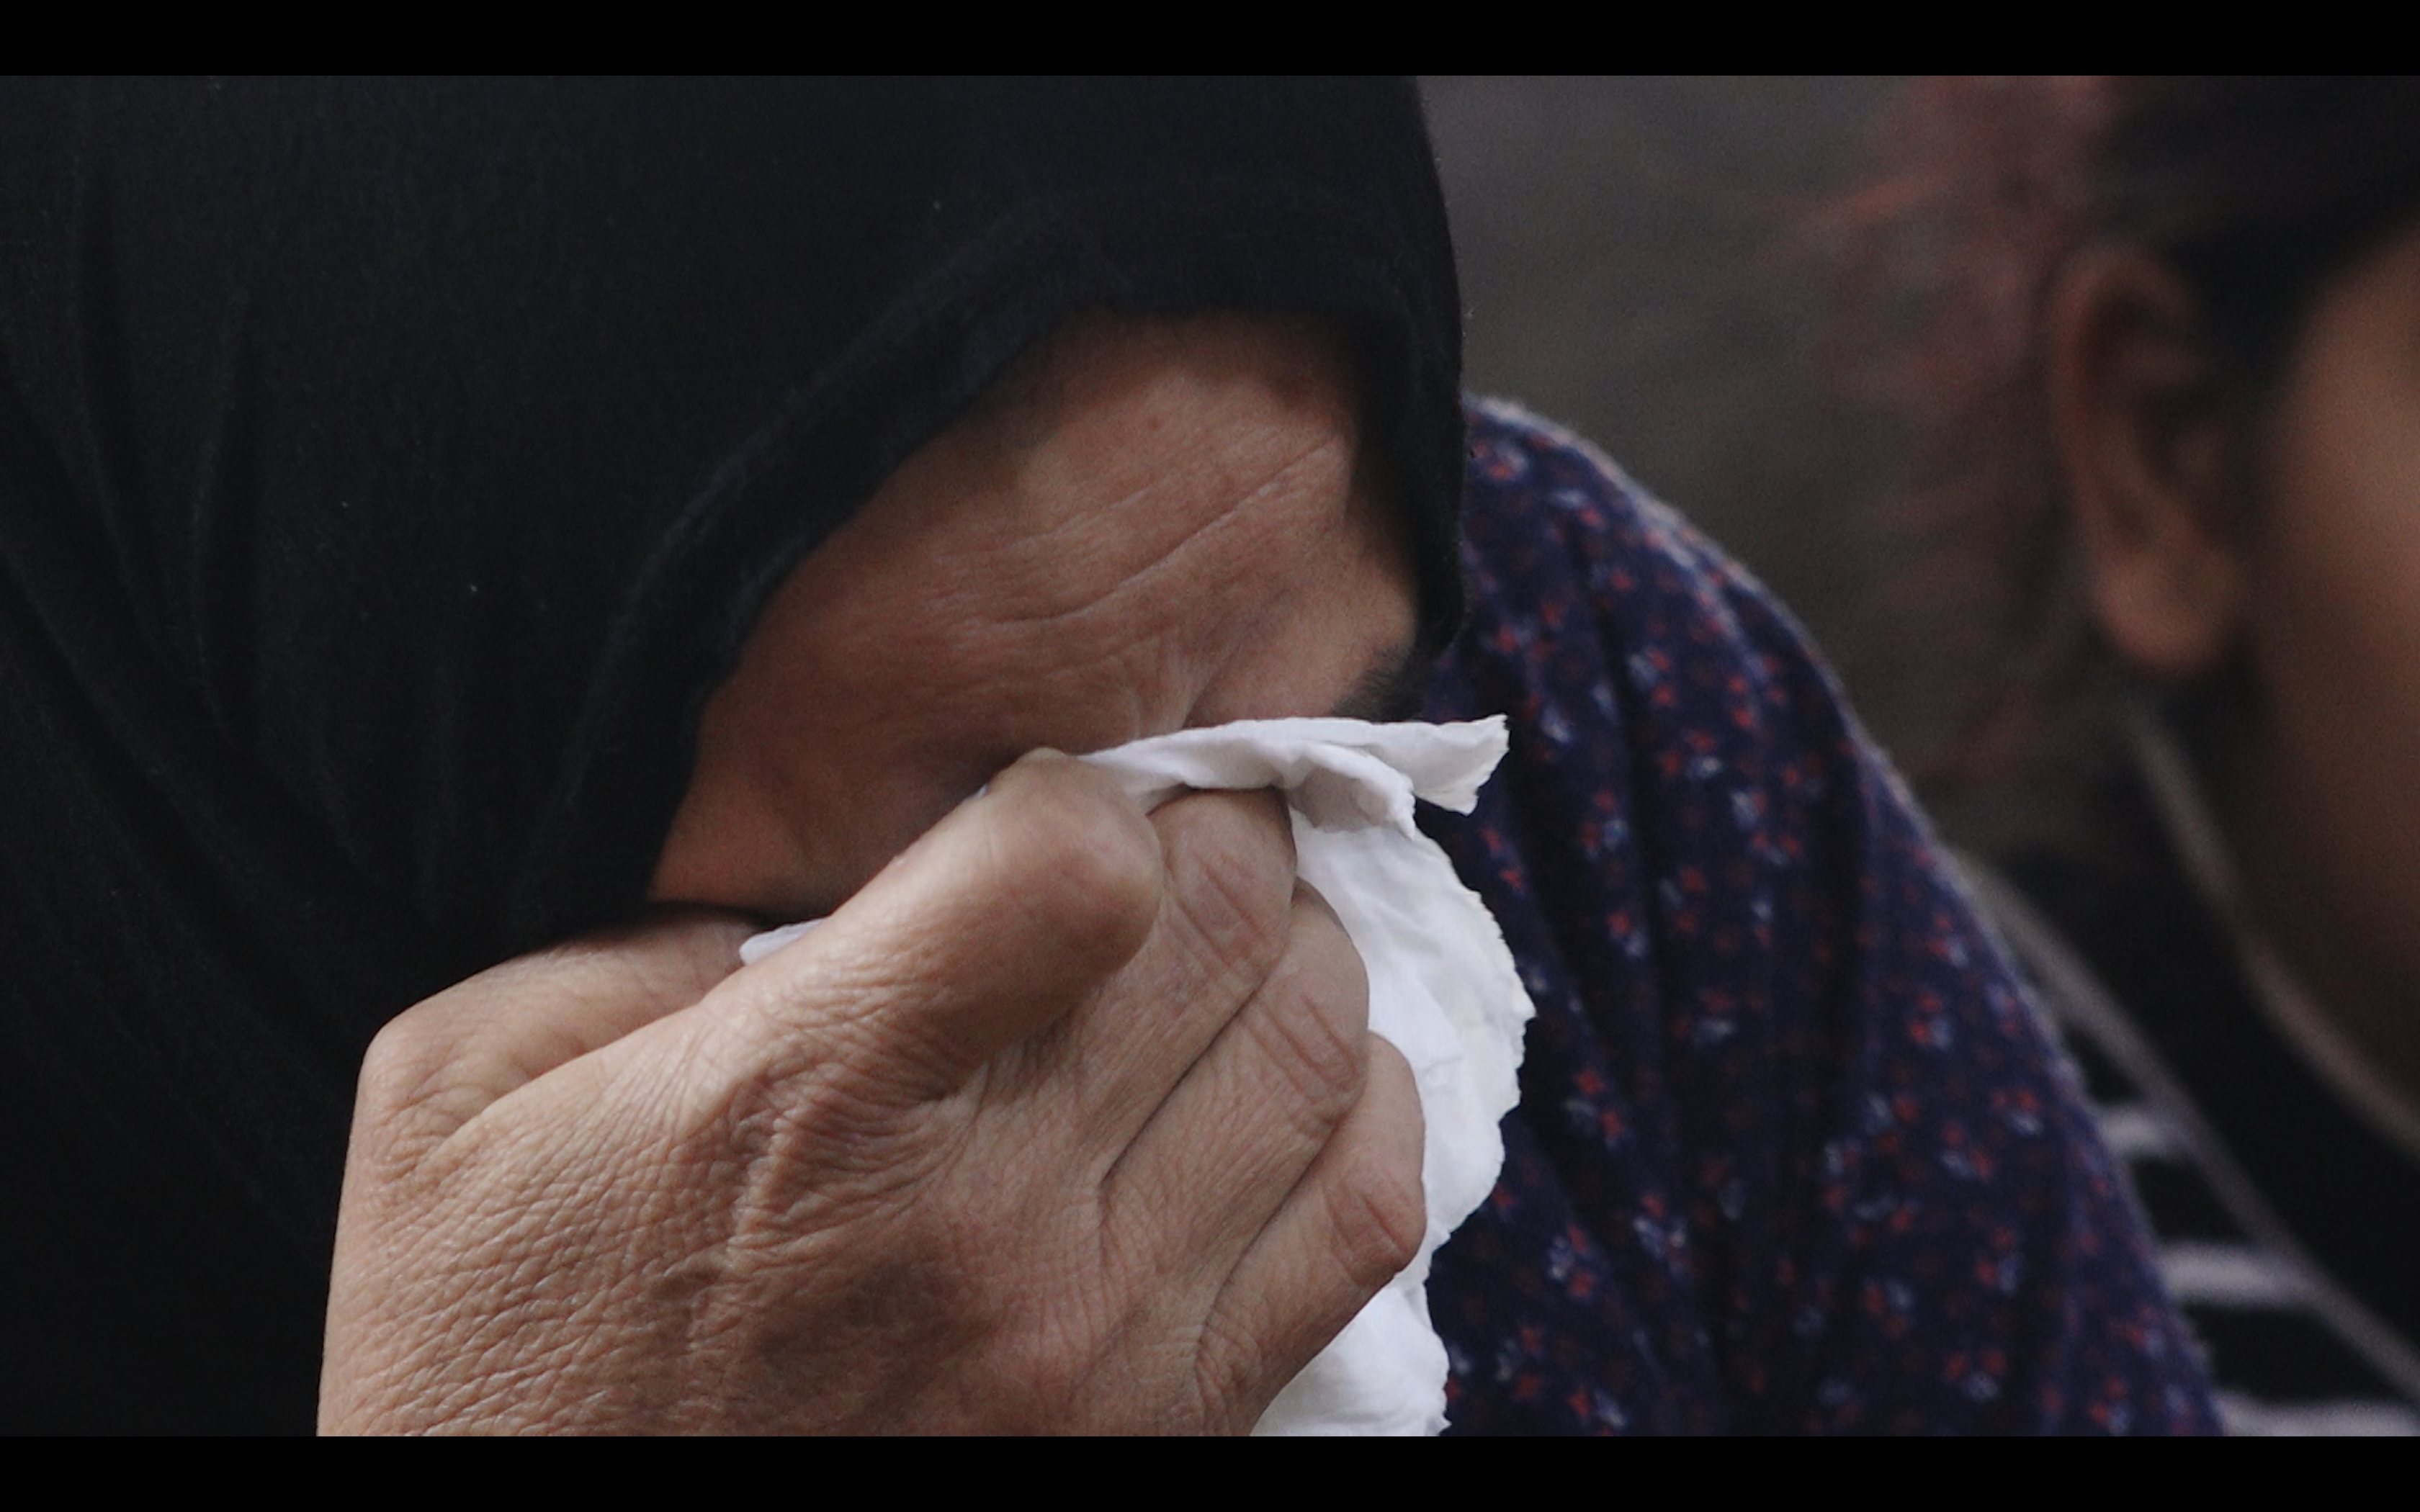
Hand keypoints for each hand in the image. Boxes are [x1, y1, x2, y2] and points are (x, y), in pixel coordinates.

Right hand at [318, 751, 1423, 1432]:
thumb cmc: (492, 1357)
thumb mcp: (455, 1097)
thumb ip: (627, 941)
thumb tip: (812, 884)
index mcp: (816, 1095)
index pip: (1076, 864)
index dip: (1086, 790)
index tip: (1048, 806)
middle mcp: (990, 1216)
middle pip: (1225, 930)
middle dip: (1217, 835)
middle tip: (1174, 827)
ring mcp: (1100, 1337)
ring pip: (1320, 1058)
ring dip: (1303, 955)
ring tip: (1238, 933)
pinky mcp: (1167, 1425)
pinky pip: (1364, 1226)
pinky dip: (1368, 1114)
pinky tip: (1297, 1074)